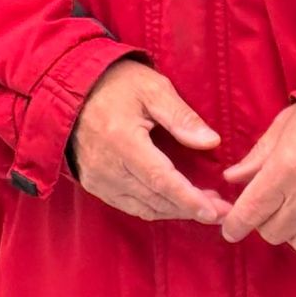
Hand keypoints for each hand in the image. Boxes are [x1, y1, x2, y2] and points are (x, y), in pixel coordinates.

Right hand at [69, 60, 227, 223]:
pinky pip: (129, 205)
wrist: (73, 89)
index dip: (189, 199)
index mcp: (122, 141)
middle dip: (190, 209)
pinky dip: (156, 208)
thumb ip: (182, 116)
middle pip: (156, 200)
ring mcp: (98, 179)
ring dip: (176, 211)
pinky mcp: (94, 184)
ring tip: (205, 207)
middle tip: (222, 210)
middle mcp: (107, 167)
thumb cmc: (116, 84)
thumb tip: (211, 142)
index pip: (161, 180)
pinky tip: (176, 202)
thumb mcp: (153, 89)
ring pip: (144, 208)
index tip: (214, 212)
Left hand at [219, 103, 295, 252]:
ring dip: (292, 230)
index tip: (230, 229)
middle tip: (270, 204)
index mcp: (286, 170)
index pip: (250, 211)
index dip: (235, 225)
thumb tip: (233, 177)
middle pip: (271, 232)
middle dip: (264, 221)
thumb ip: (257, 156)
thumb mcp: (285, 126)